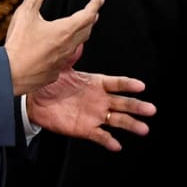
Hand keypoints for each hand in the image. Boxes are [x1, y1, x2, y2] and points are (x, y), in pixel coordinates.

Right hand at [4, 0, 101, 94]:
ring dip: (80, 36)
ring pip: (76, 46)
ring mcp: (62, 62)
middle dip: (90, 20)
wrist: (9, 74)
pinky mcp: (54, 73)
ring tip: (79, 30)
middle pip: (86, 31)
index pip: (87, 15)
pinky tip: (58, 51)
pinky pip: (64, 60)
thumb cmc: (18, 45)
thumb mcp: (26, 14)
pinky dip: (65, 52)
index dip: (95, 6)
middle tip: (93, 14)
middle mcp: (67, 46)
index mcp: (64, 31)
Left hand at [28, 68, 154, 150]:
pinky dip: (108, 141)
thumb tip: (77, 42)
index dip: (128, 85)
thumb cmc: (51, 82)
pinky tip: (117, 145)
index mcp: (97, 83)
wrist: (35, 101)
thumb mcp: (62, 67)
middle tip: (151, 109)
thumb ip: (71, 56)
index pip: (117, 84)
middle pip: (123, 103)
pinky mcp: (85, 129)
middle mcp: (100, 100)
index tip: (141, 86)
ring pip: (117, 121)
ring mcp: (94, 115)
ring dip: (131, 124)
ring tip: (143, 129)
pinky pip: (99, 136)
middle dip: (137, 106)